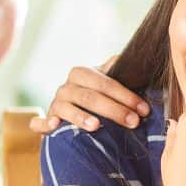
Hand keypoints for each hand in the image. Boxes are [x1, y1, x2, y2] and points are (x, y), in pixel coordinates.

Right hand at [28, 59, 148, 133]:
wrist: (75, 113)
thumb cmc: (98, 97)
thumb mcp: (107, 83)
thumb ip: (119, 72)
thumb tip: (132, 59)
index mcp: (83, 74)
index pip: (106, 83)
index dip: (126, 95)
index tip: (144, 110)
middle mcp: (67, 87)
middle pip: (90, 97)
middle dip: (113, 109)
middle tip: (133, 122)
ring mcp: (55, 104)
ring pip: (67, 108)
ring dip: (80, 117)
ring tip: (96, 126)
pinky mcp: (47, 122)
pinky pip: (41, 123)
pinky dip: (44, 123)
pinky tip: (54, 125)